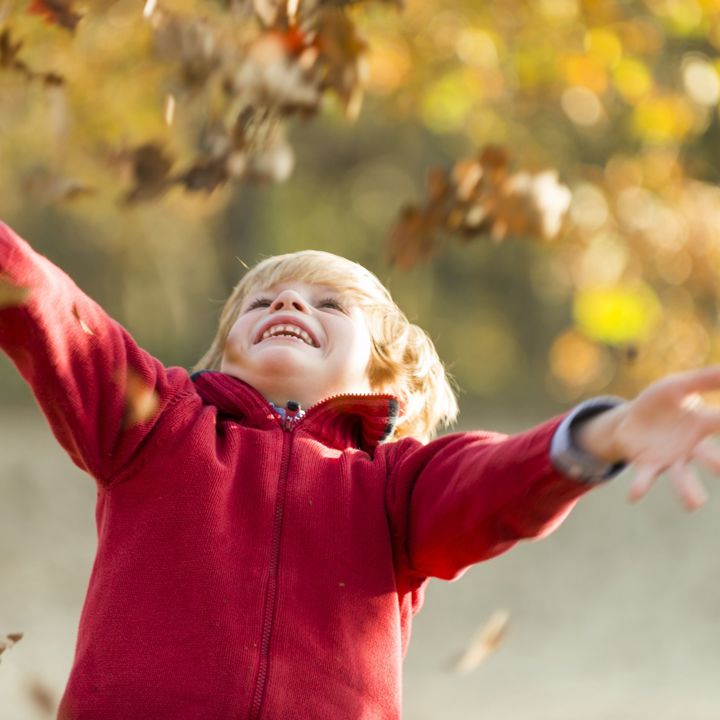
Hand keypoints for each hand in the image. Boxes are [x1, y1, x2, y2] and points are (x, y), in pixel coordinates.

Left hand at [575, 367, 719, 509]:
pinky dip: (640, 487)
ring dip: (687, 490)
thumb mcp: (677, 386)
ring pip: (681, 477)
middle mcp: (691, 446)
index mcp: (701, 423)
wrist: (632, 419)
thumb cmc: (661, 402)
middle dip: (717, 463)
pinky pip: (644, 477)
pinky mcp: (646, 464)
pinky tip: (633, 496)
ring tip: (695, 505)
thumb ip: (704, 379)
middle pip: (707, 456)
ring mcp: (670, 458)